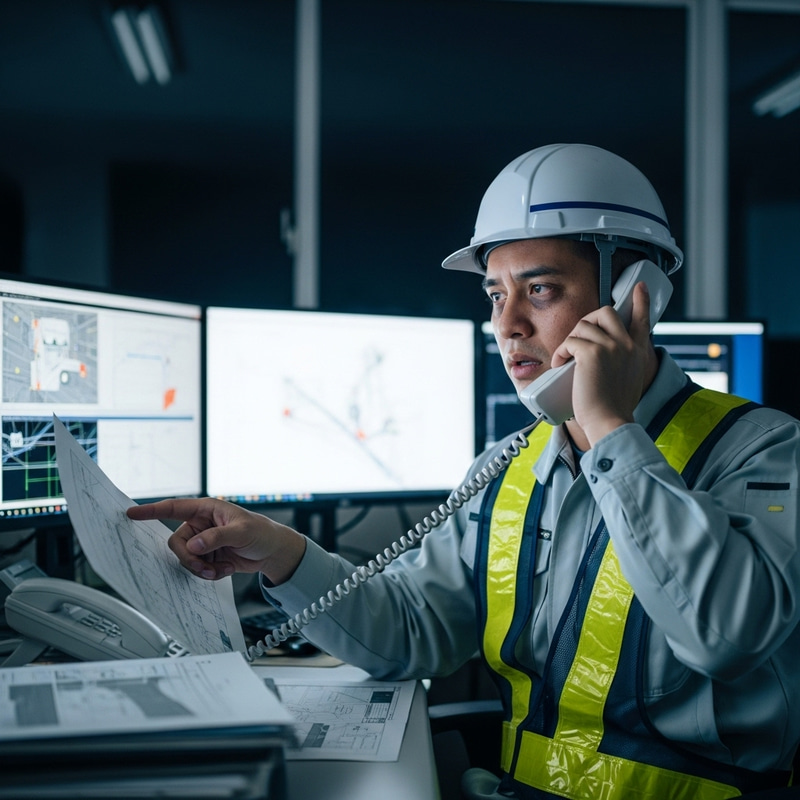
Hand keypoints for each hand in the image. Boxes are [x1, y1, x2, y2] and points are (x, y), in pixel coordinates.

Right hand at [126, 497, 306, 584]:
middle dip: (189, 558)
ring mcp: (204, 542)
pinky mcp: (208, 557)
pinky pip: (197, 569)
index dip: (151, 510)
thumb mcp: (242, 532)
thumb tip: (194, 545)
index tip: (131, 513)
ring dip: (201, 569)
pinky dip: (210, 573)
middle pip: (178, 543)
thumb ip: (217, 537)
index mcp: (207, 510)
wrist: (272, 552)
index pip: (174, 508)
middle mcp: (201, 525)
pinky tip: (226, 569)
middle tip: (205, 568)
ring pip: (186, 559)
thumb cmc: (261, 532)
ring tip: (220, 569)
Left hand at [552, 281, 656, 446]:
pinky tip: (560, 365)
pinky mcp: (592, 353)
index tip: (639, 287)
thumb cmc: (615, 408)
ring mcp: (611, 346)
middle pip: (605, 312)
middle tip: (577, 340)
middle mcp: (627, 344)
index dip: (641, 301)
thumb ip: (623, 362)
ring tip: (565, 360)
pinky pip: (570, 341)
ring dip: (569, 341)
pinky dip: (560, 352)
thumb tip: (603, 357)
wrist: (610, 421)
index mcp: (638, 350)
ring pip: (583, 325)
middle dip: (587, 320)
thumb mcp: (629, 379)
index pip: (642, 318)